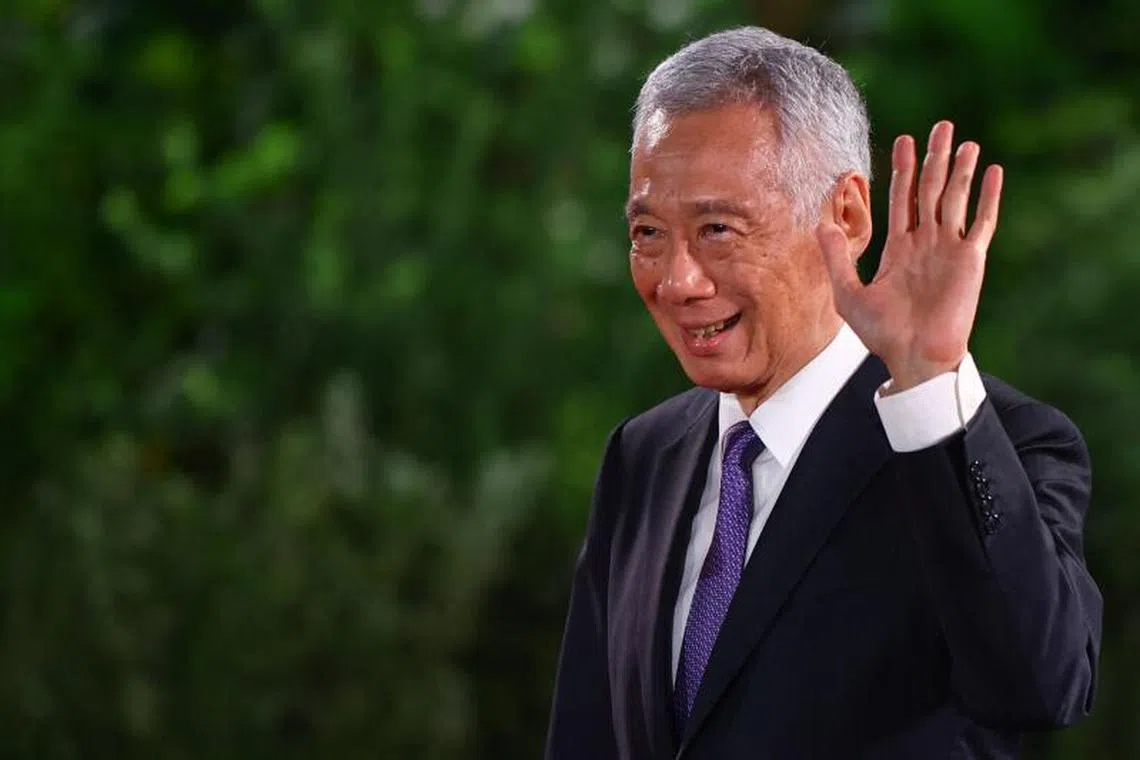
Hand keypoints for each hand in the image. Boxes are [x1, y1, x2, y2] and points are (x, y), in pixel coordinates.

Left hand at [817, 121, 1003, 391]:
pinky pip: (982, 221)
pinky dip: (988, 196)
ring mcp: (950, 249)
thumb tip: (820, 223)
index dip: (902, 170)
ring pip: (956, 199)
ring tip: (964, 141)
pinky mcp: (970, 259)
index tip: (903, 140)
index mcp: (900, 249)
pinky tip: (993, 172)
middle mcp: (926, 244)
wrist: (913, 357)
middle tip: (939, 126)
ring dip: (960, 170)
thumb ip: (836, 256)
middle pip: (931, 190)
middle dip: (933, 158)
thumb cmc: (882, 334)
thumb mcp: (848, 293)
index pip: (902, 199)